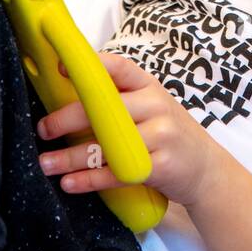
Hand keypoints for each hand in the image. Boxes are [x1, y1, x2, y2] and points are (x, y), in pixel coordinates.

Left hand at [36, 51, 217, 208]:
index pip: (118, 67)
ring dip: (69, 157)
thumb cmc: (169, 135)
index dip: (89, 67)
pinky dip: (88, 179)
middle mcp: (156, 106)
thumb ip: (122, 100)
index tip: (60, 70)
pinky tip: (69, 183)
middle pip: (104, 108)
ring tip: (45, 163)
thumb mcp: (153, 108)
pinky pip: (116, 172)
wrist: (207, 170)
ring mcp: (160, 136)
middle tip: (44, 129)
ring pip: (105, 144)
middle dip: (67, 119)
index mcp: (149, 87)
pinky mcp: (160, 166)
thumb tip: (70, 95)